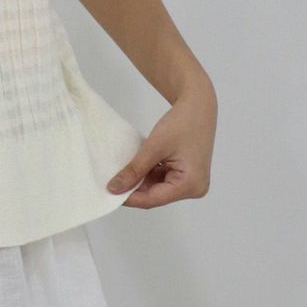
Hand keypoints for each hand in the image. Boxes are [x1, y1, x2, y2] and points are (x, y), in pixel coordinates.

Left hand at [106, 77, 216, 209]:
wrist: (198, 106)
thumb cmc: (181, 123)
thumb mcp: (154, 147)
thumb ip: (134, 170)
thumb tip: (114, 188)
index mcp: (190, 185)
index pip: (152, 200)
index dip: (129, 198)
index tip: (108, 193)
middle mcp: (193, 189)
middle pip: (155, 196)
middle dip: (133, 189)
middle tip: (110, 182)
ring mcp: (190, 183)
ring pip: (156, 189)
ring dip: (139, 181)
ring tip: (120, 173)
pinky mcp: (186, 176)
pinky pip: (162, 181)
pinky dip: (147, 175)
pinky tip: (134, 167)